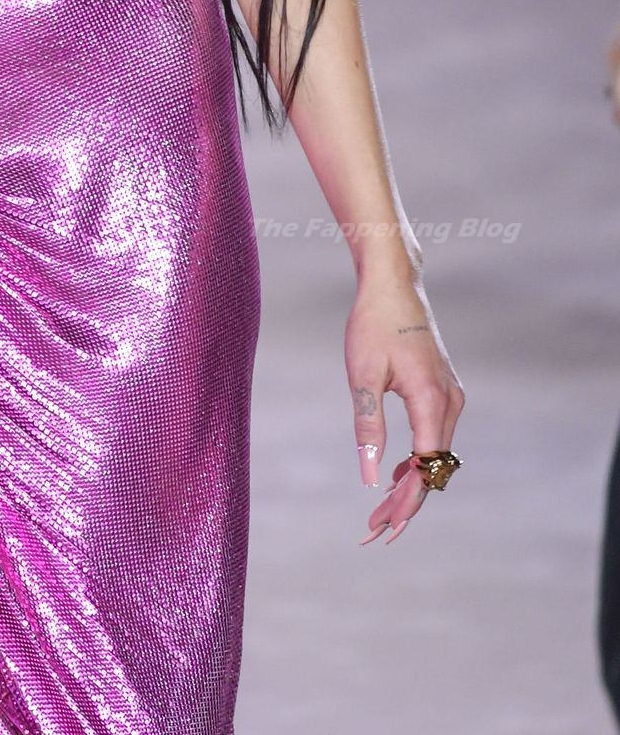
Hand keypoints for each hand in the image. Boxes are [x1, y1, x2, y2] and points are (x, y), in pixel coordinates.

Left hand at [345, 264, 464, 545]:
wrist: (393, 284)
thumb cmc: (373, 324)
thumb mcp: (362, 376)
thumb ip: (367, 425)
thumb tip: (370, 476)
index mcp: (432, 400)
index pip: (425, 468)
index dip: (405, 502)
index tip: (382, 529)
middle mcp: (450, 402)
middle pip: (434, 468)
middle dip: (406, 501)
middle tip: (373, 531)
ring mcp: (451, 396)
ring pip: (436, 454)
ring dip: (412, 482)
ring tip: (380, 511)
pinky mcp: (444, 390)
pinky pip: (435, 436)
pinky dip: (418, 459)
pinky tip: (395, 473)